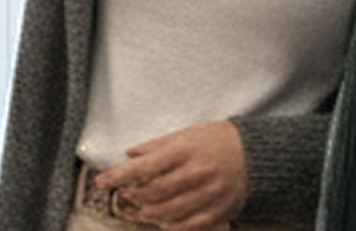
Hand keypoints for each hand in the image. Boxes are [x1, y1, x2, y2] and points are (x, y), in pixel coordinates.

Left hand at [91, 121, 246, 229]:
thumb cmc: (214, 140)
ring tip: (139, 209)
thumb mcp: (184, 133)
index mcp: (183, 151)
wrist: (253, 155)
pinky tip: (161, 222)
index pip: (143, 167)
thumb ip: (156, 146)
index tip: (101, 181)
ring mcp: (207, 196)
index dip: (118, 176)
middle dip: (134, 196)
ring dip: (148, 214)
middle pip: (153, 193)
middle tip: (125, 195)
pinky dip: (170, 226)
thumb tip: (130, 154)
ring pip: (168, 213)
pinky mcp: (218, 212)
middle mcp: (194, 174)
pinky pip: (188, 226)